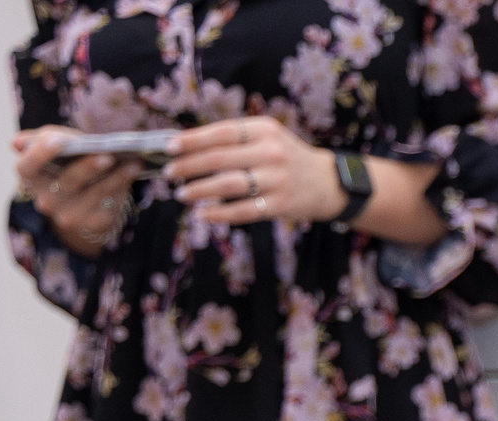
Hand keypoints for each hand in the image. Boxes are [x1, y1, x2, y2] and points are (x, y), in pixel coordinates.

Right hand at [11, 128, 138, 256]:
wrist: (87, 192)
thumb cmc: (67, 160)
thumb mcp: (56, 144)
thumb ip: (43, 138)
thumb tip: (17, 143)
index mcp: (31, 176)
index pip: (26, 167)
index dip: (39, 155)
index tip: (57, 140)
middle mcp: (46, 200)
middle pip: (67, 183)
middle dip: (87, 168)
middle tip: (106, 155)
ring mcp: (68, 215)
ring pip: (93, 195)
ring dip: (115, 178)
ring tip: (132, 162)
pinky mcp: (92, 223)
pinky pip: (109, 205)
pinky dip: (123, 186)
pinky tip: (133, 170)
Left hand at [165, 114, 342, 225]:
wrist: (328, 183)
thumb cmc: (287, 157)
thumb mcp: (267, 137)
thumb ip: (235, 139)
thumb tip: (188, 146)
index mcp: (264, 129)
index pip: (221, 132)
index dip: (192, 140)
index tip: (169, 148)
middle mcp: (271, 152)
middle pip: (220, 158)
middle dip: (188, 166)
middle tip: (169, 173)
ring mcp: (276, 180)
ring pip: (228, 185)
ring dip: (200, 190)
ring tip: (182, 194)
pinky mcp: (280, 204)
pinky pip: (244, 210)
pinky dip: (220, 213)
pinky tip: (204, 213)